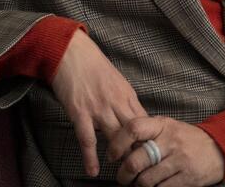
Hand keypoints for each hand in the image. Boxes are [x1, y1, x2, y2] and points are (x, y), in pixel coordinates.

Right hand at [50, 29, 146, 177]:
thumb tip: (132, 116)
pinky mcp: (81, 112)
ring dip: (120, 156)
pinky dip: (91, 157)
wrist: (71, 52)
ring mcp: (99, 108)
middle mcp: (117, 102)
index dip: (149, 139)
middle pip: (134, 132)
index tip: (152, 154)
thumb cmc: (92, 65)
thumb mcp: (116, 81)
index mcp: (127, 94)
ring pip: (116, 137)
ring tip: (124, 173)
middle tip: (142, 168)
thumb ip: (124, 99)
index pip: (144, 121)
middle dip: (139, 150)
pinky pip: (88, 139)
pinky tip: (93, 170)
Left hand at [110, 115, 223, 186]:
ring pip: (145, 180)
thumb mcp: (169, 128)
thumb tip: (119, 147)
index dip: (117, 144)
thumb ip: (147, 134)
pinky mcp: (187, 178)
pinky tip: (156, 185)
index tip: (113, 155)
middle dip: (123, 175)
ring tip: (140, 183)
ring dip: (138, 185)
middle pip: (135, 161)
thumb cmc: (187, 139)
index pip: (133, 128)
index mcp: (163, 125)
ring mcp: (180, 160)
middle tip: (123, 178)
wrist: (219, 148)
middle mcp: (171, 141)